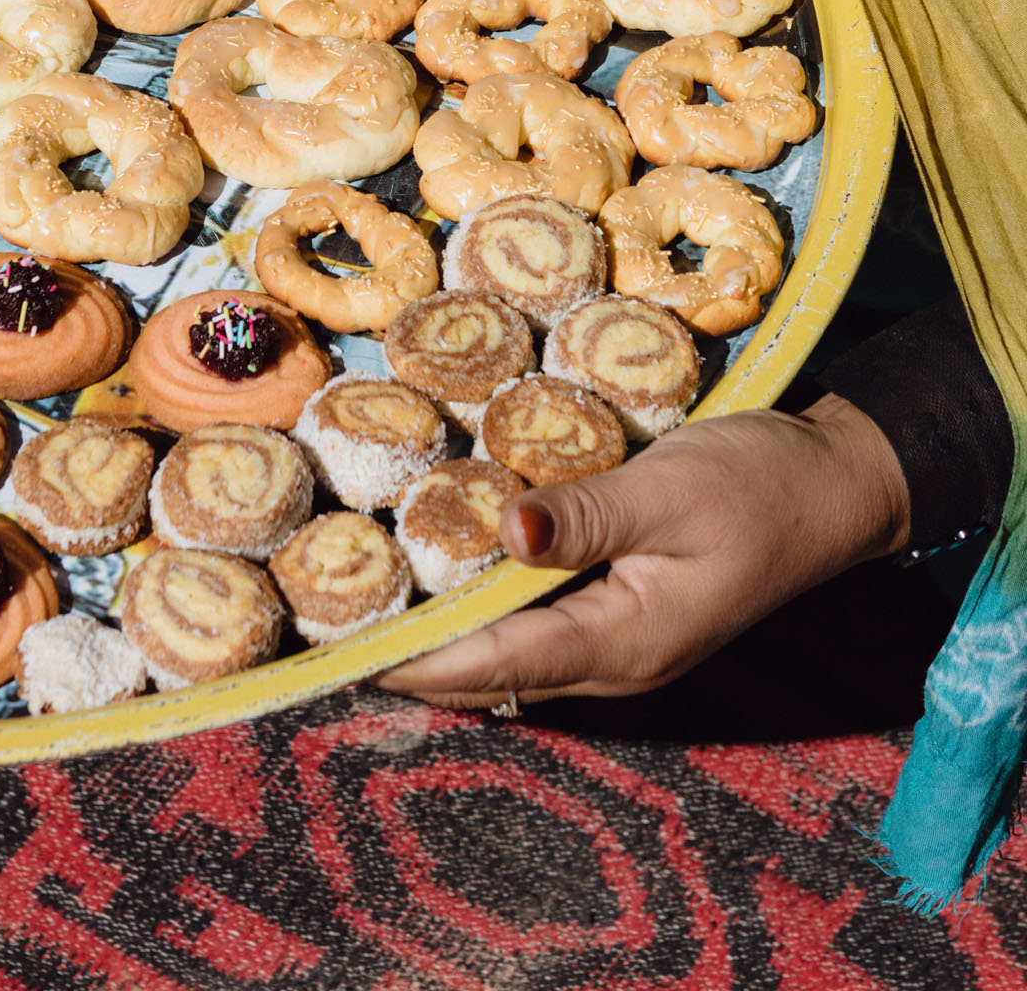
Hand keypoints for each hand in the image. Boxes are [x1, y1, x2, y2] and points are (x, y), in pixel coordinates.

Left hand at [377, 394, 910, 708]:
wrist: (835, 483)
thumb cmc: (761, 485)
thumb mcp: (672, 490)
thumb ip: (587, 514)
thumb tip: (504, 527)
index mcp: (624, 643)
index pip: (493, 664)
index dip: (411, 661)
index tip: (337, 655)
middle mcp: (612, 657)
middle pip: (488, 674)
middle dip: (408, 658)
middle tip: (323, 625)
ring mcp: (617, 636)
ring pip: (506, 652)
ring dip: (439, 634)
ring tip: (357, 601)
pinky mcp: (619, 605)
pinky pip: (531, 621)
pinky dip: (479, 606)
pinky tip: (439, 566)